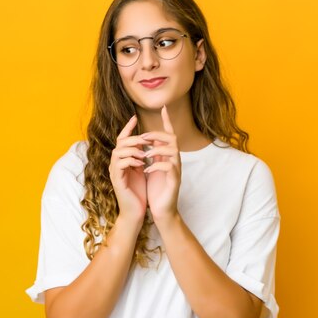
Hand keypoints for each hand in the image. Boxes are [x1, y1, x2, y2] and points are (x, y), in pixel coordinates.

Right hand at [108, 115, 149, 224]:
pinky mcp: (117, 181)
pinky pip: (120, 165)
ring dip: (132, 149)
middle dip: (133, 138)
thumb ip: (141, 157)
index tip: (135, 117)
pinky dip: (130, 161)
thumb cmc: (139, 192)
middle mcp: (116, 164)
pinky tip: (141, 163)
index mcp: (122, 161)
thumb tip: (147, 143)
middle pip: (120, 143)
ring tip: (144, 152)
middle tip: (145, 139)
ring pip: (118, 152)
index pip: (122, 140)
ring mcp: (115, 172)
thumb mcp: (141, 171)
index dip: (128, 128)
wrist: (135, 213)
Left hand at [143, 106, 180, 223]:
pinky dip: (156, 166)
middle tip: (142, 137)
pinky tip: (146, 170)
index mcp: (167, 156)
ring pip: (172, 150)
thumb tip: (148, 139)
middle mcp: (174, 161)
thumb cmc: (156, 189)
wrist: (161, 210)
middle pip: (171, 139)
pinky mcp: (174, 181)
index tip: (163, 107)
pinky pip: (168, 167)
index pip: (169, 135)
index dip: (167, 121)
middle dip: (156, 135)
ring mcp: (176, 170)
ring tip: (144, 154)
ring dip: (156, 149)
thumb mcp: (152, 167)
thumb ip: (152, 154)